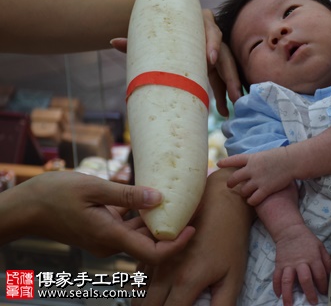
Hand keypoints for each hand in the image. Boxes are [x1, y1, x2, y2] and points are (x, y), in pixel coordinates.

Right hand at [15, 172, 193, 264]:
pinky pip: (129, 228)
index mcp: (110, 236)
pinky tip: (154, 198)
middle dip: (173, 229)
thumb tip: (160, 197)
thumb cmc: (55, 194)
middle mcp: (111, 243)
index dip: (176, 245)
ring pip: (140, 235)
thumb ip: (127, 194)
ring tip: (179, 200)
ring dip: (159, 222)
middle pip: (150, 244)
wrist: (27, 207)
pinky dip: (143, 217)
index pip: (152, 253)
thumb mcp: (93, 187)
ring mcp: (106, 238)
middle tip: (193, 207)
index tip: (193, 228)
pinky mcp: (103, 230)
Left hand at [110, 9, 242, 117]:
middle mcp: (211, 37)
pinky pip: (222, 82)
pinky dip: (224, 95)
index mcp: (198, 23)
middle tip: (233, 90)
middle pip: (225, 54)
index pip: (211, 31)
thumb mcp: (151, 38)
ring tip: (235, 103)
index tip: (210, 60)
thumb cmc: (160, 33)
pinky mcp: (215, 66)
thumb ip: (136, 41)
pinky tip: (225, 111)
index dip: (213, 45)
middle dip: (230, 74)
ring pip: (227, 70)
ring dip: (232, 87)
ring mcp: (215, 52)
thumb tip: (113, 41)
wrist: (168, 34)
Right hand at [133, 168, 253, 304]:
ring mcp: (156, 256)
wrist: (221, 202)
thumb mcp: (233, 276)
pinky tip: (155, 290)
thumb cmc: (230, 240)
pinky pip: (139, 273)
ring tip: (159, 302)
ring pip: (139, 291)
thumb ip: (222, 305)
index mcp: (186, 280)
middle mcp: (165, 270)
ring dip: (145, 302)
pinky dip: (143, 285)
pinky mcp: (153, 246)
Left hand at [219, 148, 295, 205]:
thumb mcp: (265, 154)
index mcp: (252, 158)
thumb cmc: (282, 156)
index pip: (235, 160)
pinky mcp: (265, 189)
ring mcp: (258, 180)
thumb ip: (256, 160)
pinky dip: (251, 201)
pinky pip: (253, 199)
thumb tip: (252, 164)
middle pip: (235, 178)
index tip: (218, 164)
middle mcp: (252, 169)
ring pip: (243, 190)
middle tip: (230, 186)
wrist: (292, 161)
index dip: (226, 162)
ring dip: (243, 193)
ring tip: (246, 194)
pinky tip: (252, 201)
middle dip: (231, 183)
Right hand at [273, 224, 330, 305]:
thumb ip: (327, 261)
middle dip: (309, 293)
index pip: (320, 274)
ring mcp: (288, 264)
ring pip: (287, 280)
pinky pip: (276, 277)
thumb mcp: (321, 247)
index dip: (323, 286)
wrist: (290, 230)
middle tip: (313, 302)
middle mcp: (301, 262)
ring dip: (288, 295)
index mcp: (313, 257)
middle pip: (305, 279)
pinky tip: (278, 295)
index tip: (325, 293)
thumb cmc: (308, 240)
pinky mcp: (279, 264)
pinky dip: (276, 287)